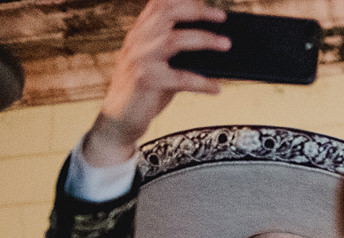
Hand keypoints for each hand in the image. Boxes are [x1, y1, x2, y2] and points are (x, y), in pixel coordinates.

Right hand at [83, 0, 228, 166]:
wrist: (117, 120)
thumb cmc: (145, 91)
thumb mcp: (157, 63)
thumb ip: (176, 50)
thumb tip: (214, 43)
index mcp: (140, 33)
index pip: (158, 3)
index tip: (205, 1)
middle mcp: (137, 40)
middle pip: (167, 12)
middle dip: (197, 11)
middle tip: (222, 17)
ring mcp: (140, 59)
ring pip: (174, 40)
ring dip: (204, 39)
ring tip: (226, 44)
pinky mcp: (147, 81)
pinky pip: (181, 78)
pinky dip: (203, 82)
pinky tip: (217, 88)